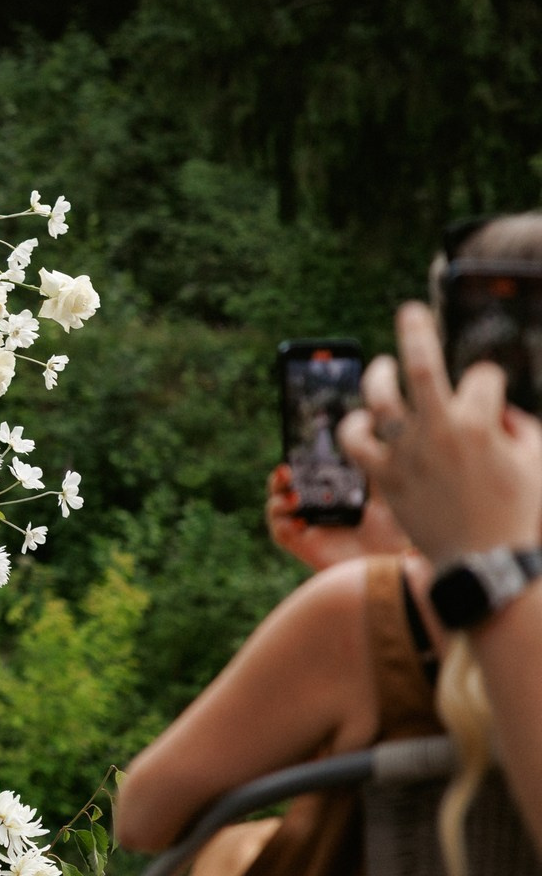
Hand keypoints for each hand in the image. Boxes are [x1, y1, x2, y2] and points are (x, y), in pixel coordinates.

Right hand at [266, 463, 411, 571]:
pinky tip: (301, 517)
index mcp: (331, 501)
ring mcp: (308, 532)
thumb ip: (373, 476)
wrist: (395, 565)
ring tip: (294, 496)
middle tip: (286, 471)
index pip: (303, 480)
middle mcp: (315, 515)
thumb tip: (368, 448)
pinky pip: (281, 533)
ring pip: (276, 511)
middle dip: (278, 480)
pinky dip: (283, 522)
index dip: (296, 468)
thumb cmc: (394, 534)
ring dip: (278, 500)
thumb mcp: (386, 497)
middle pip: (283, 492)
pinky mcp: (304, 548)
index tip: (298, 456)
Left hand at [339, 300, 541, 563]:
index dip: (489, 381)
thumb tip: (498, 407)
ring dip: (377, 376)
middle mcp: (440, 433)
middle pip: (423, 367)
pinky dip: (352, 427)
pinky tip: (360, 420)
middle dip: (416, 331)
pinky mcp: (386, 477)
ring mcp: (408, 454)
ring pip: (379, 400)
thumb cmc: (517, 514)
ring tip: (380, 366)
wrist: (486, 564)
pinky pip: (355, 443)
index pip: (482, 378)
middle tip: (409, 311)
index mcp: (481, 426)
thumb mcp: (536, 462)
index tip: (489, 392)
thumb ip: (522, 426)